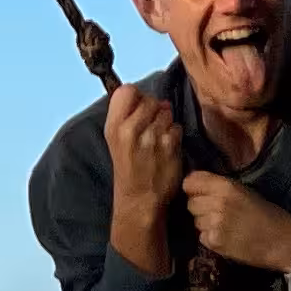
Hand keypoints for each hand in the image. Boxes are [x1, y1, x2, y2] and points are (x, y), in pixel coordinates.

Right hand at [104, 84, 181, 276]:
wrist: (140, 200)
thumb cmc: (128, 168)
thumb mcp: (115, 140)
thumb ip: (126, 115)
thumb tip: (148, 97)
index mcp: (113, 126)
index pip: (127, 90)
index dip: (137, 97)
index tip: (138, 110)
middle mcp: (130, 130)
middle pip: (151, 99)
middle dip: (154, 110)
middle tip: (150, 129)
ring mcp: (151, 138)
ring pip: (166, 112)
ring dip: (166, 123)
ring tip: (157, 140)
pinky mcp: (169, 146)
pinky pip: (177, 127)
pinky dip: (174, 136)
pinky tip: (166, 149)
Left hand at [182, 173, 290, 275]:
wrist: (283, 241)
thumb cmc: (268, 214)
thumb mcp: (245, 191)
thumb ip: (220, 187)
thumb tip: (197, 186)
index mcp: (226, 186)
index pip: (190, 182)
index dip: (193, 188)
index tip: (199, 193)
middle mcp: (217, 202)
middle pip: (191, 203)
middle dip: (200, 208)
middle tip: (217, 213)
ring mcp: (215, 223)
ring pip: (196, 221)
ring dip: (206, 224)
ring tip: (225, 226)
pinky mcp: (215, 242)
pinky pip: (202, 237)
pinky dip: (211, 238)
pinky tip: (227, 238)